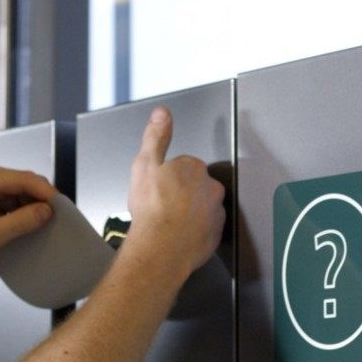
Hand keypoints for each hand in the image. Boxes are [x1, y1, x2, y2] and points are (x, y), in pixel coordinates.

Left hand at [0, 165, 57, 278]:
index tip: (64, 210)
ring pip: (26, 188)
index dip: (48, 193)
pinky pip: (19, 195)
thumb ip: (22, 222)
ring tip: (46, 224)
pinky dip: (27, 208)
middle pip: (28, 181)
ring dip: (36, 205)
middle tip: (58, 220)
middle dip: (44, 199)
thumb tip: (49, 210)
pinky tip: (31, 223)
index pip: (26, 179)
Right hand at [121, 107, 225, 283]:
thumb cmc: (152, 208)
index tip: (157, 188)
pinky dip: (194, 230)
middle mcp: (210, 188)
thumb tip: (162, 113)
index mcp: (194, 168)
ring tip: (168, 223)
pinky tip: (177, 235)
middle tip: (161, 206)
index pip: (183, 165)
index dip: (167, 177)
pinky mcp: (216, 234)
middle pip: (194, 186)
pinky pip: (205, 228)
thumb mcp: (145, 165)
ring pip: (200, 207)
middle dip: (180, 193)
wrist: (160, 249)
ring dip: (188, 212)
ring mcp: (215, 212)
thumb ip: (156, 136)